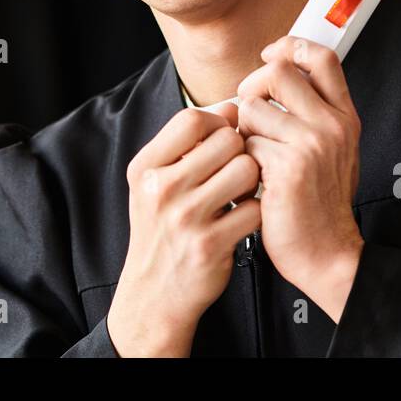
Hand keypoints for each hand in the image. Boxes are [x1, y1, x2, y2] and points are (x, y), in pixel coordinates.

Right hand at [106, 104, 260, 356]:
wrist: (153, 294)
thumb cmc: (160, 230)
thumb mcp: (154, 183)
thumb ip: (185, 145)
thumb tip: (232, 106)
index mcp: (145, 167)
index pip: (192, 118)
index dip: (218, 121)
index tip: (223, 137)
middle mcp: (161, 189)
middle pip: (227, 140)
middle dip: (240, 151)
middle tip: (234, 171)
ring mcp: (185, 218)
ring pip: (246, 170)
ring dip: (252, 181)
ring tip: (240, 194)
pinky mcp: (210, 245)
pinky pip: (254, 209)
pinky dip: (255, 213)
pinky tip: (241, 220)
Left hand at [236, 36, 363, 321]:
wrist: (327, 253)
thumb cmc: (320, 205)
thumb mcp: (333, 151)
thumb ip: (313, 115)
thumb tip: (276, 78)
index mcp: (344, 117)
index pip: (323, 59)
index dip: (292, 46)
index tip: (271, 54)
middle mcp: (333, 125)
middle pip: (279, 73)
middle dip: (253, 88)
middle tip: (249, 113)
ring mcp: (312, 144)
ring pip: (254, 108)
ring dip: (244, 132)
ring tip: (255, 158)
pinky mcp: (288, 167)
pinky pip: (247, 144)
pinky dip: (243, 161)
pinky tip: (256, 182)